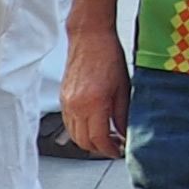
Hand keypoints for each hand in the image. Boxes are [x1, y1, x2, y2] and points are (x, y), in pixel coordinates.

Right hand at [61, 21, 129, 157]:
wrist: (90, 37)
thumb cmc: (108, 56)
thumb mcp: (124, 88)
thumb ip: (123, 115)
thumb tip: (125, 134)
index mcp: (94, 103)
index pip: (99, 139)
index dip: (110, 150)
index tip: (119, 151)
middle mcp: (76, 105)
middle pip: (84, 142)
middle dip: (100, 149)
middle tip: (115, 146)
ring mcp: (67, 102)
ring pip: (74, 135)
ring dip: (89, 141)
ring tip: (106, 137)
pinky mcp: (62, 98)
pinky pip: (69, 123)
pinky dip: (80, 130)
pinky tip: (93, 125)